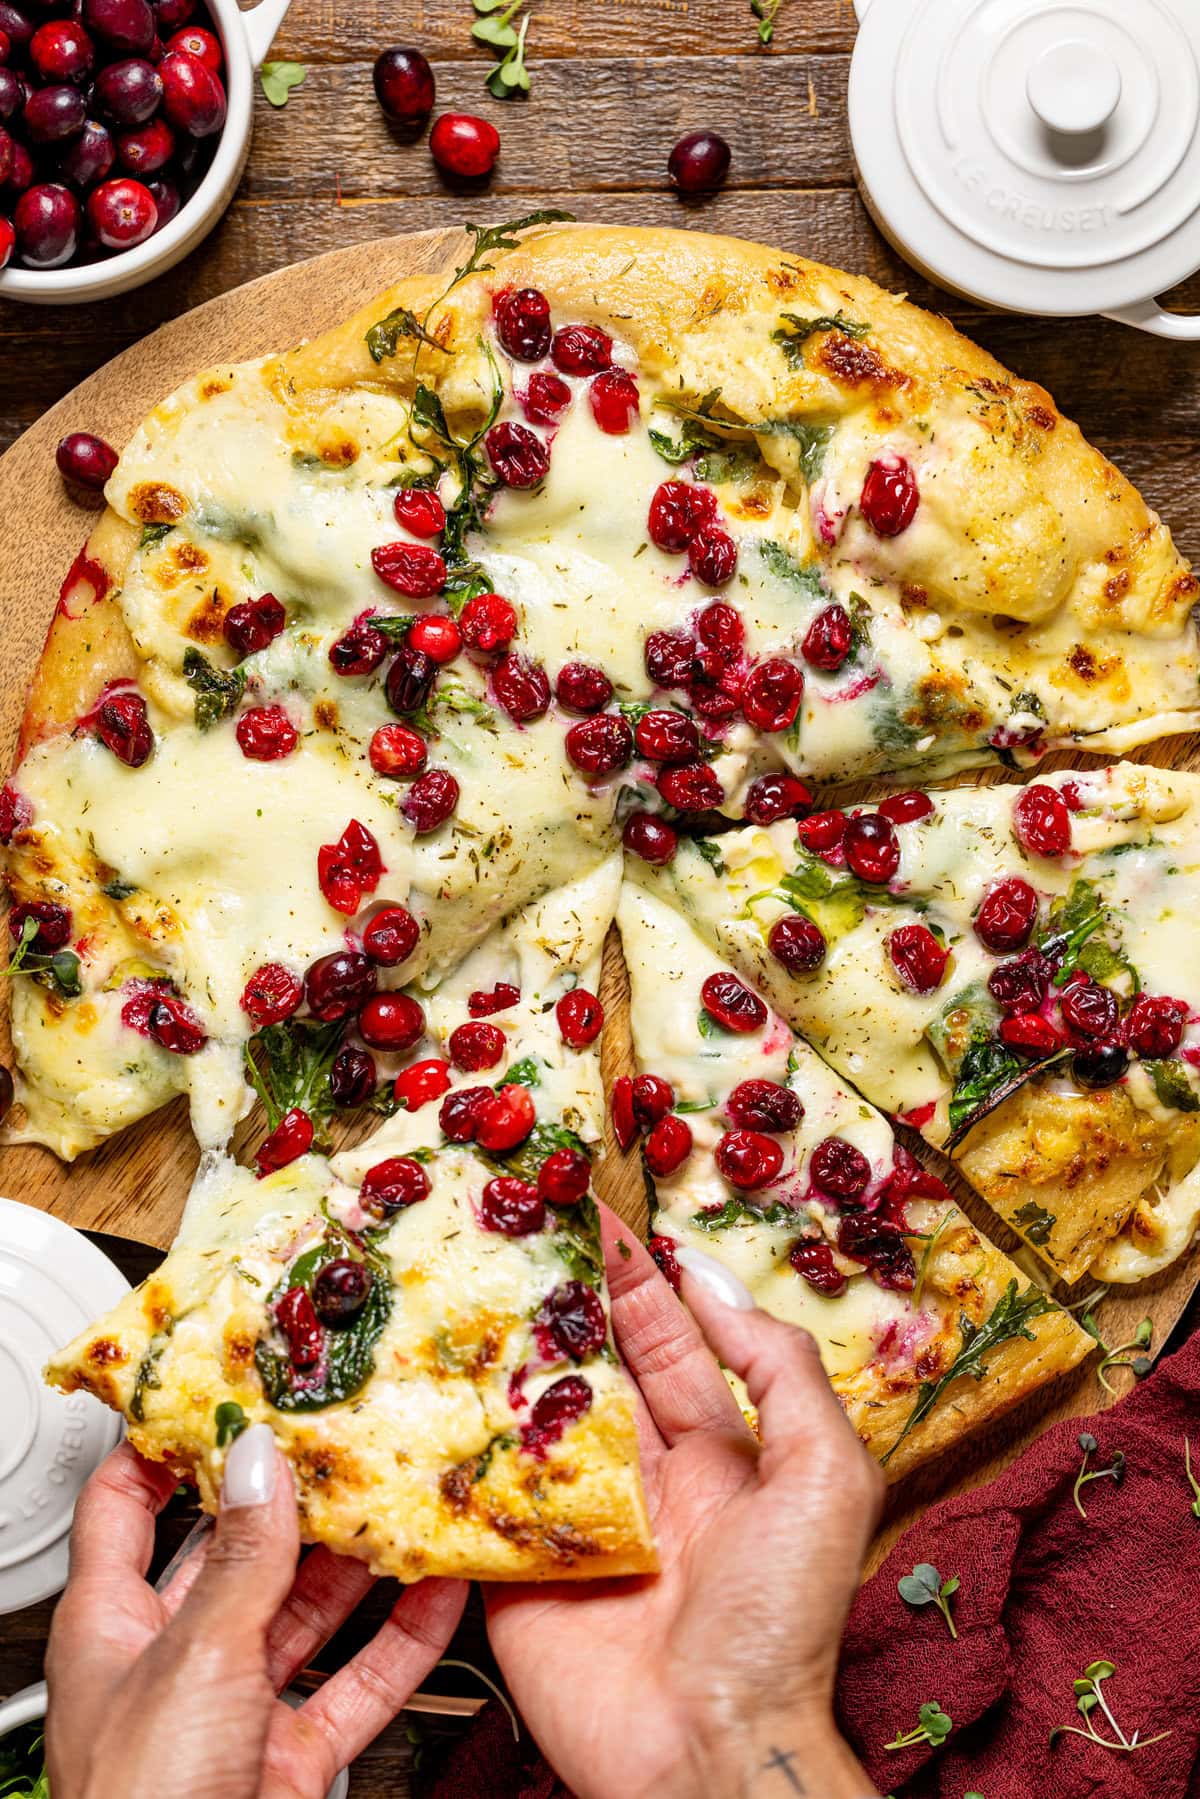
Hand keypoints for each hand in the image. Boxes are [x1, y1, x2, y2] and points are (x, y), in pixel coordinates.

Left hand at [46, 1427, 466, 1798]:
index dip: (167, 1444)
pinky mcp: (287, 1758)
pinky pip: (354, 1683)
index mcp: (111, 1624)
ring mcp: (233, 1710)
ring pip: (304, 1613)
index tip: (224, 1389)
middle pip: (236, 1552)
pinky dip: (401, 1641)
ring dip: (358, 1565)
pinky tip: (437, 1596)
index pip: (126, 1505)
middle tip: (344, 1438)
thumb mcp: (194, 1658)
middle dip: (293, 1499)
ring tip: (405, 1502)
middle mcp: (172, 1659)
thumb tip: (260, 1459)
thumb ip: (242, 1558)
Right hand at [485, 1210, 882, 1798]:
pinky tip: (426, 1381)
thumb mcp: (824, 1476)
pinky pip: (480, 1492)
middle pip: (594, 1368)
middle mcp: (642, 1477)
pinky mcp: (516, 1565)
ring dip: (503, 1356)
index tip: (604, 1218)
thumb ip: (779, 1371)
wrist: (707, 1752)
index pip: (670, 1344)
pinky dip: (454, 1443)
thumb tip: (716, 1282)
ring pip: (532, 1416)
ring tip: (470, 1281)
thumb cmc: (780, 1622)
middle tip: (521, 1228)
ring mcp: (575, 1519)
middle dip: (564, 1302)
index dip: (642, 1282)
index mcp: (718, 1455)